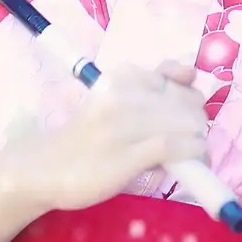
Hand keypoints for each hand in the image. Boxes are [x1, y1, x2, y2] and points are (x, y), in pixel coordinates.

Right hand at [5, 61, 210, 212]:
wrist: (44, 167)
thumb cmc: (86, 135)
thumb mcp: (115, 100)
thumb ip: (149, 86)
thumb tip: (192, 74)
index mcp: (120, 78)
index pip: (172, 77)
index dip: (188, 96)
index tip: (187, 112)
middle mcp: (121, 96)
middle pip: (183, 101)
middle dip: (196, 119)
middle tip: (194, 137)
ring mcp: (121, 126)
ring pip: (183, 123)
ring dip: (198, 139)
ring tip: (196, 152)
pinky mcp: (123, 157)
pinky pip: (171, 147)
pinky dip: (191, 151)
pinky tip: (192, 159)